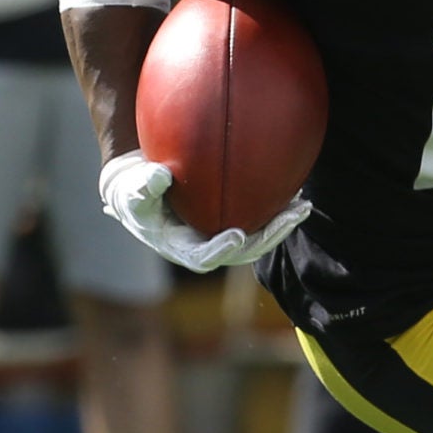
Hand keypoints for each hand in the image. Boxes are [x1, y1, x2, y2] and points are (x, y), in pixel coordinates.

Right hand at [97, 152, 312, 272]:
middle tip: (289, 218)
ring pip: (258, 238)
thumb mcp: (129, 190)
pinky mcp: (232, 220)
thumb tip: (161, 175)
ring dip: (281, 225)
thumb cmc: (132, 189)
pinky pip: (260, 218)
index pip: (203, 258)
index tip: (236, 236)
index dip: (220, 251)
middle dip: (268, 237)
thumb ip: (142, 187)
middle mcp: (206, 246)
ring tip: (302, 206)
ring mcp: (221, 235)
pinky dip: (277, 208)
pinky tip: (296, 189)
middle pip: (243, 251)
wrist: (140, 183)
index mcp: (180, 247)